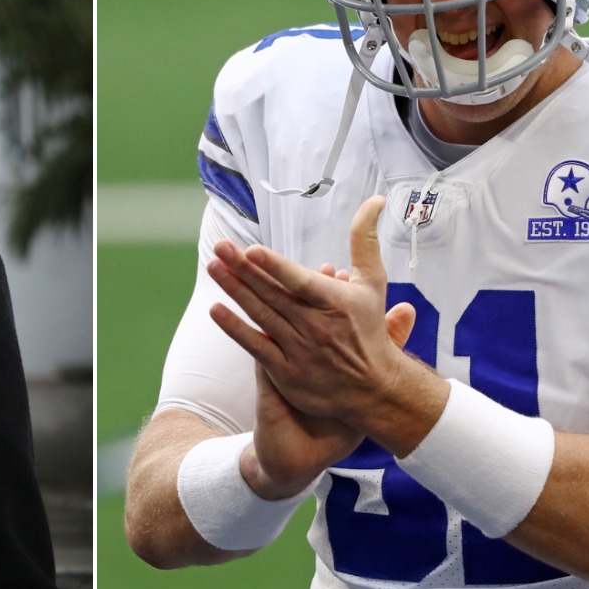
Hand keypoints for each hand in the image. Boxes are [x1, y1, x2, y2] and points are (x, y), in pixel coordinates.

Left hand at [208, 196, 422, 437]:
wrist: (375, 389)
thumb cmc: (370, 328)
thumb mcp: (373, 282)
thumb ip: (365, 240)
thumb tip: (375, 199)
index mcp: (336, 303)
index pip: (301, 282)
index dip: (276, 267)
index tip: (252, 250)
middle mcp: (316, 326)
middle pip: (273, 294)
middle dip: (243, 269)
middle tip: (220, 247)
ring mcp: (299, 350)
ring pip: (261, 315)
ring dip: (234, 290)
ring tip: (213, 266)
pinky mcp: (286, 372)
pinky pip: (255, 346)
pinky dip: (235, 328)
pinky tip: (215, 310)